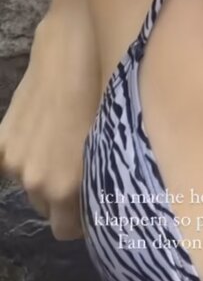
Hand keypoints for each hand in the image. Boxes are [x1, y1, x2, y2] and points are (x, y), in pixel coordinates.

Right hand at [0, 17, 98, 239]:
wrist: (73, 49)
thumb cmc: (106, 91)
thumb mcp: (113, 140)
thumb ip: (102, 178)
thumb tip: (105, 199)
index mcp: (67, 187)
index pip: (67, 231)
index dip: (83, 219)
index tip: (96, 200)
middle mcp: (37, 181)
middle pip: (48, 208)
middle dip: (64, 195)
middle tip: (82, 164)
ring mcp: (15, 161)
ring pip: (30, 185)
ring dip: (44, 172)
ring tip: (64, 140)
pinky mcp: (2, 140)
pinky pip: (12, 162)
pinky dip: (25, 153)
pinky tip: (43, 130)